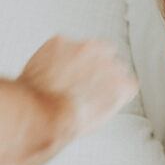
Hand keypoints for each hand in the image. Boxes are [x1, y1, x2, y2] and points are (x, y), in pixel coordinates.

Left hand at [19, 35, 138, 139]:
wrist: (36, 113)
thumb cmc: (62, 123)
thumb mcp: (97, 121)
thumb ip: (112, 102)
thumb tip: (111, 97)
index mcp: (120, 82)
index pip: (126, 82)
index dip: (113, 89)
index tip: (104, 93)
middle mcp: (108, 60)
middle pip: (110, 61)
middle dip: (99, 71)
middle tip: (83, 85)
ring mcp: (84, 47)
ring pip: (90, 48)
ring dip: (82, 59)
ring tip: (66, 78)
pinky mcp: (61, 41)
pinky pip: (63, 45)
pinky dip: (59, 55)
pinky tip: (51, 71)